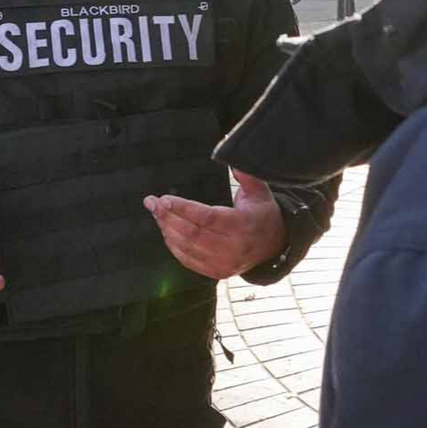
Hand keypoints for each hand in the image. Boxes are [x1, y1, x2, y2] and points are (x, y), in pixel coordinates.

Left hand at [144, 170, 286, 279]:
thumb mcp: (260, 190)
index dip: (184, 208)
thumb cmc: (263, 212)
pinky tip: (166, 232)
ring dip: (168, 231)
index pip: (207, 217)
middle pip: (193, 233)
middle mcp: (234, 247)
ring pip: (188, 248)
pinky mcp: (217, 272)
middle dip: (168, 217)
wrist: (275, 245)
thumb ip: (246, 174)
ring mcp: (225, 263)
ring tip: (156, 214)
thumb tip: (230, 155)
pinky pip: (189, 261)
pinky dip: (174, 247)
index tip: (164, 199)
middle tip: (152, 203)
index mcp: (243, 224)